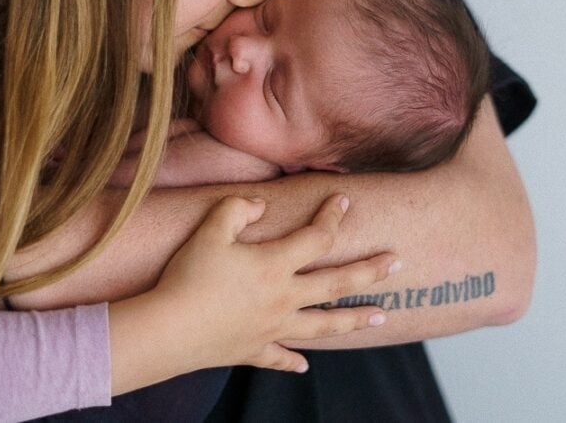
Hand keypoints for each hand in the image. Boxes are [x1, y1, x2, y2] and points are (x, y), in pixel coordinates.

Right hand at [107, 193, 396, 392]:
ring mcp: (272, 328)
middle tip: (398, 262)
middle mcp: (283, 299)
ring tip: (381, 316)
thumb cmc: (188, 278)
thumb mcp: (210, 230)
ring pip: (323, 326)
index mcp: (275, 265)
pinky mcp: (253, 350)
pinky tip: (305, 365)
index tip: (345, 200)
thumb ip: (237, 208)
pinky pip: (279, 357)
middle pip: (336, 284)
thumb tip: (260, 204)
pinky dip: (293, 360)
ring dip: (354, 319)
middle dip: (370, 271)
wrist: (168, 331)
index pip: (316, 237)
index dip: (332, 216)